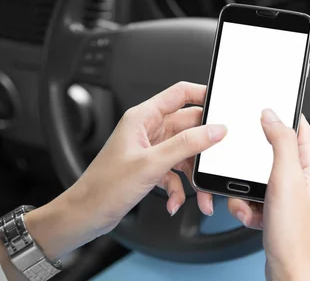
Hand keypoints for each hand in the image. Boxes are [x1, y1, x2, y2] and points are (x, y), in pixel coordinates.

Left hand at [23, 82, 225, 259]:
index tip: (223, 106)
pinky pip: (176, 172)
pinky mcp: (151, 168)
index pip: (180, 94)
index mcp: (143, 117)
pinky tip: (176, 202)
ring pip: (185, 154)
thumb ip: (186, 144)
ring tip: (200, 194)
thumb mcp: (151, 164)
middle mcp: (148, 130)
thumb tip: (214, 130)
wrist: (86, 215)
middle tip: (215, 162)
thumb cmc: (104, 187)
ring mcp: (151, 149)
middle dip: (203, 149)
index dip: (203, 95)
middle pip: (188, 128)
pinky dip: (179, 188)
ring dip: (194, 176)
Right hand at [228, 109, 309, 280]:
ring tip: (252, 205)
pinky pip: (253, 196)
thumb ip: (281, 142)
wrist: (289, 272)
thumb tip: (272, 114)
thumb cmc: (295, 235)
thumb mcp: (286, 179)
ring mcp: (288, 193)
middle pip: (270, 152)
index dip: (277, 118)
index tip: (258, 116)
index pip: (297, 126)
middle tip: (250, 178)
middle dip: (250, 166)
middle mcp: (302, 176)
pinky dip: (247, 206)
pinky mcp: (275, 208)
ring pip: (256, 175)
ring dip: (246, 191)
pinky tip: (253, 217)